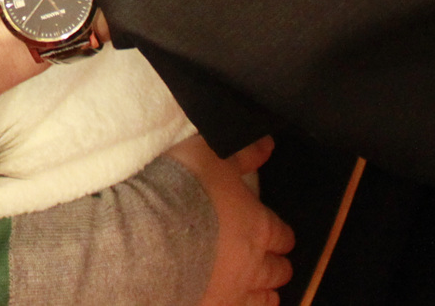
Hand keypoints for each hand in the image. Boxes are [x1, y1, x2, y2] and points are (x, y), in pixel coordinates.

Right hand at [168, 135, 295, 305]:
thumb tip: (269, 144)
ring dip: (265, 294)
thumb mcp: (214, 157)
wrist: (151, 231)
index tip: (281, 237)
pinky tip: (230, 302)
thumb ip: (244, 154)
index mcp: (258, 226)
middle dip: (278, 268)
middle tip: (276, 266)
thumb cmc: (186, 188)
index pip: (282, 235)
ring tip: (265, 294)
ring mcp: (231, 291)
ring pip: (261, 300)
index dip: (283, 236)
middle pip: (276, 272)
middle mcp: (252, 263)